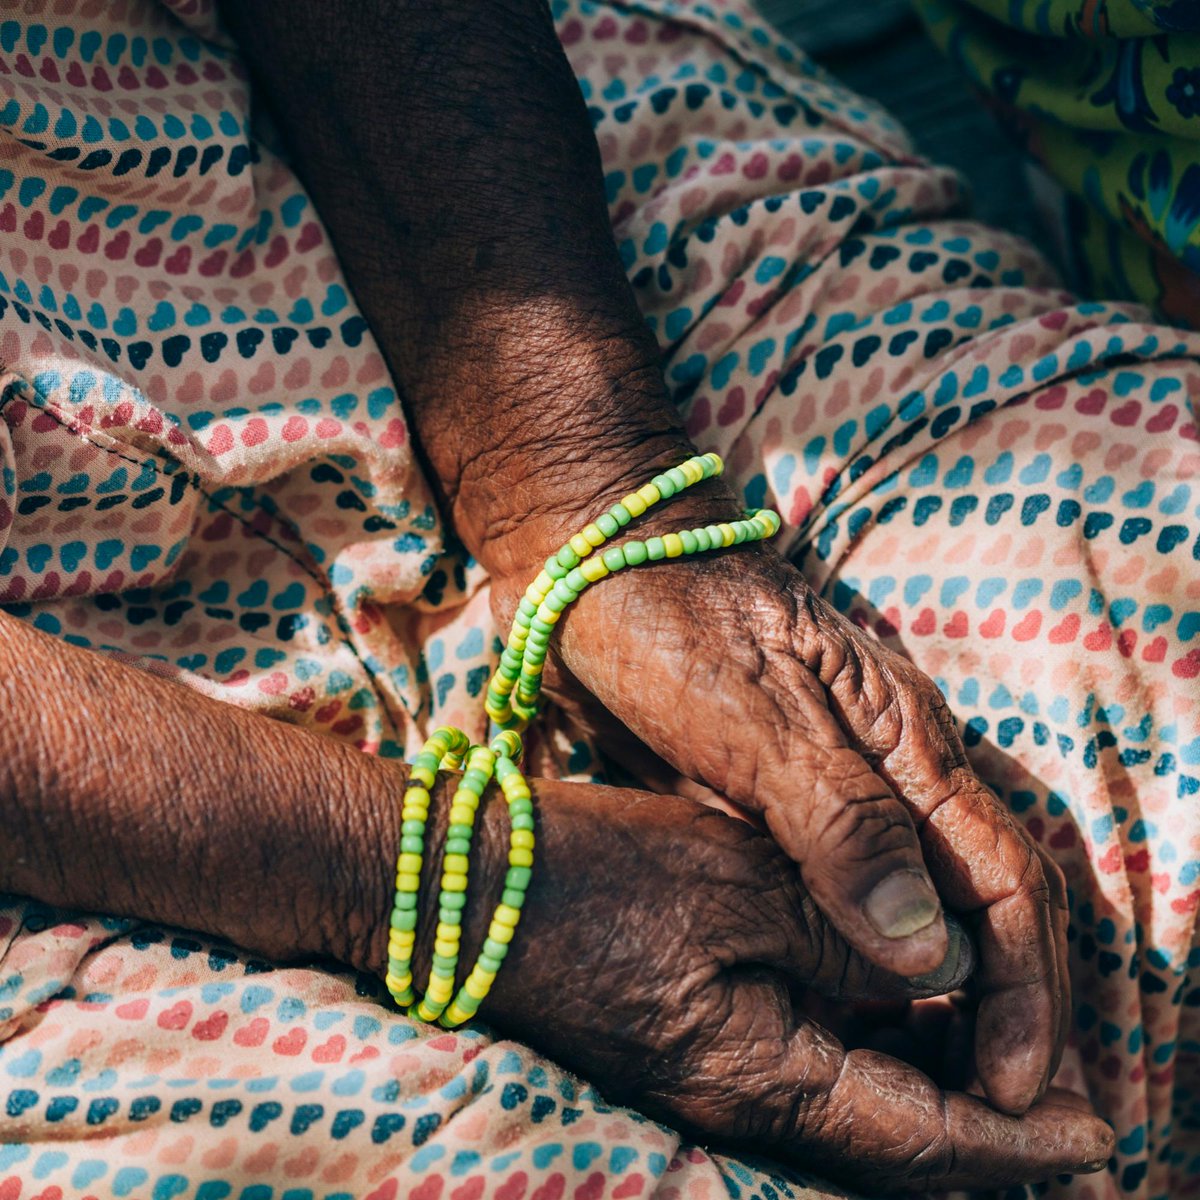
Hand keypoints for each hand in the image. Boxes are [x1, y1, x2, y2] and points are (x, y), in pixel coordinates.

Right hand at [449, 777, 1108, 1191]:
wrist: (468, 887)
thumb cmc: (601, 877)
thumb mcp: (739, 884)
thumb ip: (849, 934)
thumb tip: (939, 964)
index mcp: (763, 1077)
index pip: (922, 1138)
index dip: (1018, 1144)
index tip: (1101, 1140)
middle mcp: (742, 1098)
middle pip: (894, 1139)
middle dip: (988, 1125)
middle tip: (1067, 1094)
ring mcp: (711, 1072)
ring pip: (853, 1103)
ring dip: (930, 1081)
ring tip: (997, 1043)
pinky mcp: (690, 1037)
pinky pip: (806, 1063)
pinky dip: (870, 1044)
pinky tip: (894, 997)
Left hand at [483, 444, 1069, 1117]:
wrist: (595, 567)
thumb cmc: (668, 623)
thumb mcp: (751, 715)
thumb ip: (838, 818)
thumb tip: (927, 948)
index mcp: (905, 739)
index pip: (1004, 876)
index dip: (1020, 986)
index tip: (1005, 1086)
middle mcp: (891, 768)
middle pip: (981, 898)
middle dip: (1002, 1002)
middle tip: (994, 1110)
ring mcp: (838, 785)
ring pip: (920, 902)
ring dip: (944, 993)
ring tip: (939, 1082)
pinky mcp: (783, 802)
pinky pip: (850, 894)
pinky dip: (871, 961)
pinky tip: (860, 1012)